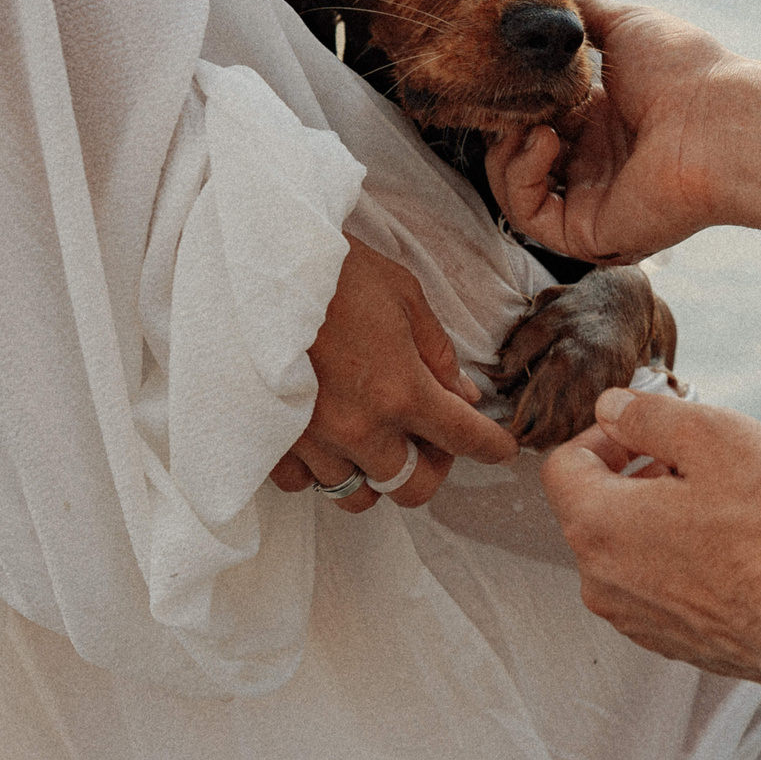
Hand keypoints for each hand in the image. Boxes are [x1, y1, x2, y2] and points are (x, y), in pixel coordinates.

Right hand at [272, 236, 519, 512]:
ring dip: (374, 470)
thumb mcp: (405, 297)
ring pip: (357, 494)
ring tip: (374, 434)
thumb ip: (438, 354)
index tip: (500, 448)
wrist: (260, 265)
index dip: (492, 447)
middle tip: (428, 436)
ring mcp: (313, 441)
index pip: (465, 440)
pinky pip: (302, 483)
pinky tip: (327, 435)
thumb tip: (463, 394)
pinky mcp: (269, 441)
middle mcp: (360, 428)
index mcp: (402, 391)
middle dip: (430, 468)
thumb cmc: (335, 271)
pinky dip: (321, 468)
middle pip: (412, 488)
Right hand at [486, 0, 740, 264]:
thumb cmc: (684, 71)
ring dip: (506, 154)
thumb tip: (554, 2)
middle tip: (511, 101)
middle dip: (505, 126)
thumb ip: (586, 15)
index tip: (510, 74)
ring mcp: (594, 201)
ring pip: (517, 192)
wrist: (718, 120)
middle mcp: (599, 165)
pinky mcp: (590, 234)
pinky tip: (544, 142)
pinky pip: (531, 218)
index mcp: (607, 122)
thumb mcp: (626, 26)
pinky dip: (521, 179)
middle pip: (522, 157)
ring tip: (533, 124)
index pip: (539, 119)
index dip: (517, 98)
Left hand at [539, 387, 760, 686]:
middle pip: (595, 508)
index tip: (646, 430)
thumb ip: (648, 415)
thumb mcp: (714, 437)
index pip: (563, 465)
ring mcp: (634, 617)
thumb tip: (614, 408)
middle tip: (697, 462)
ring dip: (660, 519)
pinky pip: (656, 585)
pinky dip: (680, 560)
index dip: (604, 435)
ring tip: (722, 506)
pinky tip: (731, 549)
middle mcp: (602, 579)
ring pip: (627, 549)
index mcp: (599, 524)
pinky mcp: (669, 639)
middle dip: (637, 475)